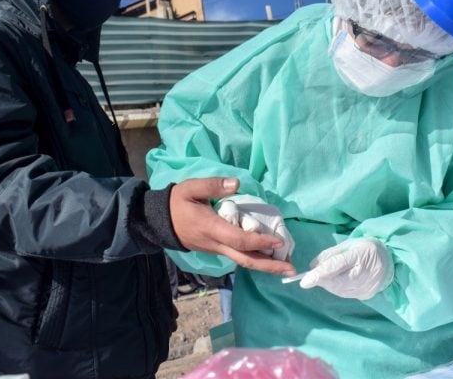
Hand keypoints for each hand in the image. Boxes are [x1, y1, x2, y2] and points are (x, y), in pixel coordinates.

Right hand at [169, 177, 295, 275]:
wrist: (160, 222)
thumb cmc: (177, 203)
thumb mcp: (191, 188)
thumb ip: (213, 185)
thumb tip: (236, 183)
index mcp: (212, 228)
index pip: (239, 240)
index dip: (260, 242)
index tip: (279, 241)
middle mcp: (216, 244)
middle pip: (246, 259)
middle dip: (269, 265)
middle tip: (291, 268)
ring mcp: (217, 250)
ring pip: (243, 261)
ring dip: (265, 265)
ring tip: (286, 264)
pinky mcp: (218, 250)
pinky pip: (239, 257)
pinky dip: (256, 259)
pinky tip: (269, 257)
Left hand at [300, 237, 393, 299]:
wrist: (391, 261)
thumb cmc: (367, 249)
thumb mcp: (349, 244)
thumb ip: (330, 255)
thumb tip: (313, 266)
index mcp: (360, 255)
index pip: (336, 266)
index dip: (319, 275)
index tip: (304, 282)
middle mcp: (364, 273)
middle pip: (336, 281)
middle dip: (321, 279)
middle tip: (312, 276)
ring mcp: (366, 286)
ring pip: (338, 290)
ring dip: (328, 284)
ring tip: (327, 276)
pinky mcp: (365, 295)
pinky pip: (345, 294)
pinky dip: (336, 288)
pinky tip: (337, 280)